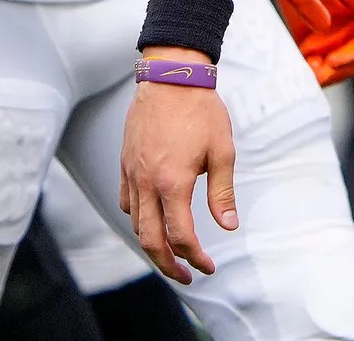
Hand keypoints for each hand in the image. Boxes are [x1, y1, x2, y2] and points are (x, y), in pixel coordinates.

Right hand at [120, 79, 235, 282]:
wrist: (171, 76)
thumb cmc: (201, 111)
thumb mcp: (222, 151)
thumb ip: (222, 193)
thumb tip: (228, 227)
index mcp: (173, 182)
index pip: (181, 236)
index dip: (195, 258)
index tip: (207, 266)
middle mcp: (147, 183)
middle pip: (150, 241)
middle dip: (168, 265)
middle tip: (186, 276)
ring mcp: (132, 173)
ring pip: (135, 224)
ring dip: (152, 244)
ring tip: (171, 252)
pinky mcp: (125, 163)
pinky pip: (126, 202)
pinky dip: (139, 218)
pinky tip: (153, 218)